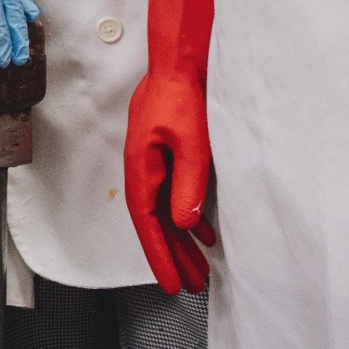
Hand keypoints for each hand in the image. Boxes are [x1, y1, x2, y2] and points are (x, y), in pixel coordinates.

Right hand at [123, 0, 223, 293]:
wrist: (180, 60)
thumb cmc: (181, 93)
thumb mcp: (191, 141)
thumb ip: (189, 182)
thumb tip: (188, 222)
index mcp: (141, 166)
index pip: (148, 222)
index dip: (160, 256)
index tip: (170, 285)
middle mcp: (143, 168)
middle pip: (156, 224)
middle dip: (172, 257)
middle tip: (186, 288)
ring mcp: (154, 162)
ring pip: (166, 213)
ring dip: (182, 242)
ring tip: (198, 272)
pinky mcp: (167, 155)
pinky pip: (175, 197)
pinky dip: (189, 219)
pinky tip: (207, 236)